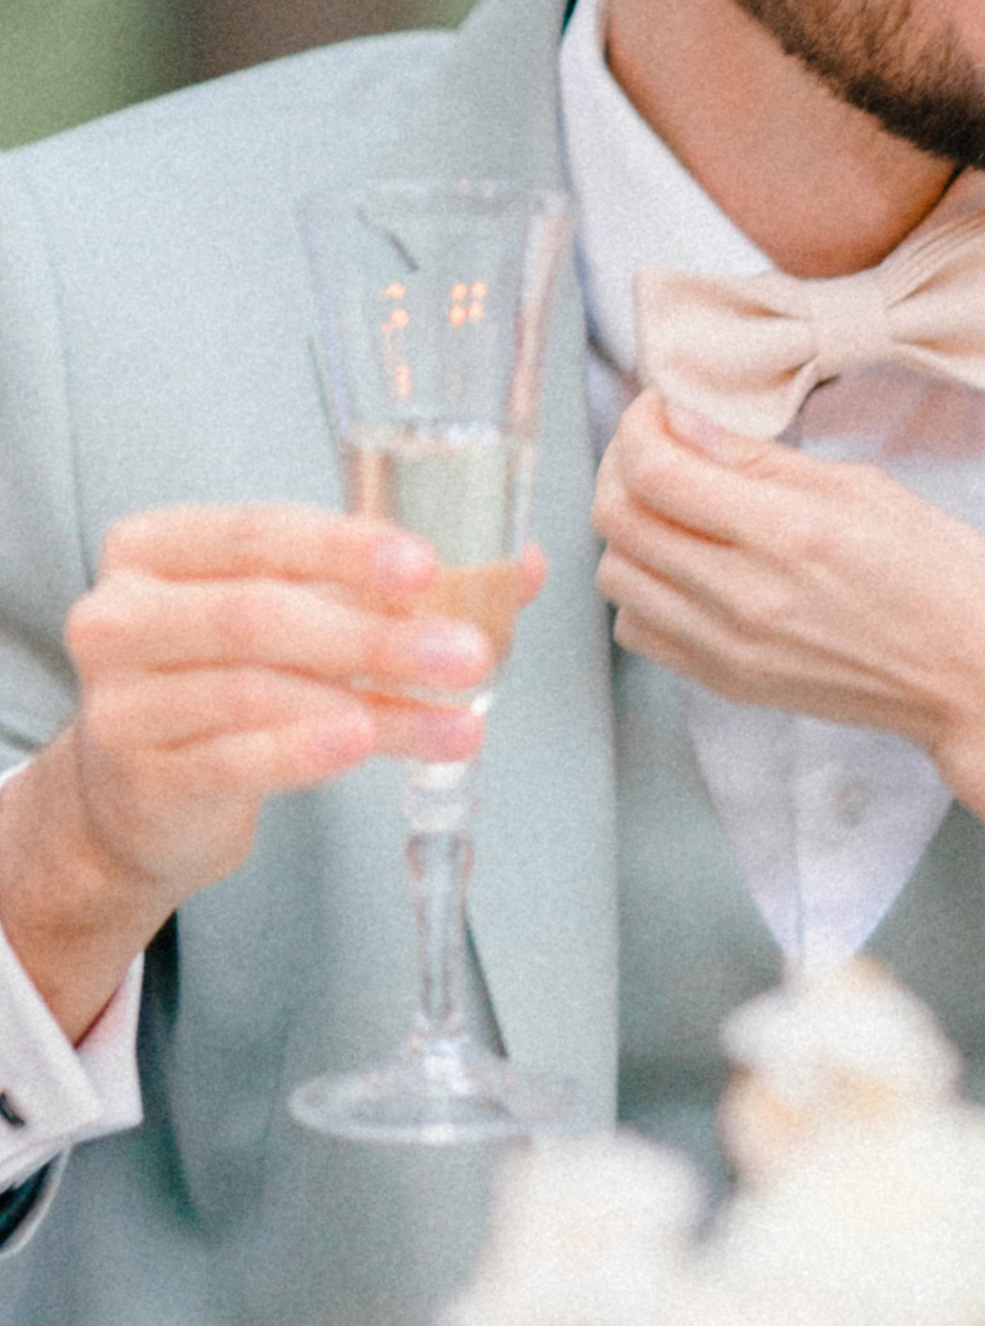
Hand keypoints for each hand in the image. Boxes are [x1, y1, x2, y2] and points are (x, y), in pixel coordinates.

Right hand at [0, 508, 543, 1040]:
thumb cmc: (230, 675)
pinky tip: (371, 744)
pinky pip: (236, 758)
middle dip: (375, 636)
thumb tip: (522, 566)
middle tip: (467, 654)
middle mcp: (123, 615)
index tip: (427, 566)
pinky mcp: (143, 775)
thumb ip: (397, 586)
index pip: (259, 532)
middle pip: (258, 615)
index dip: (346, 548)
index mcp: (159, 546)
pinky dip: (309, 751)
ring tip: (456, 720)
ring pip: (259, 693)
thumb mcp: (301, 612)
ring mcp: (121, 700)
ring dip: (373, 705)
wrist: (143, 793)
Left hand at [593, 393, 984, 758]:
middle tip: (661, 442)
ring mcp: (729, 648)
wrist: (975, 680)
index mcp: (787, 533)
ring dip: (629, 528)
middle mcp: (743, 597)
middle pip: (618, 521)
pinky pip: (639, 628)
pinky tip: (686, 564)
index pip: (657, 471)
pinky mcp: (728, 682)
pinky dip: (644, 588)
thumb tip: (685, 422)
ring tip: (675, 503)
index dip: (640, 425)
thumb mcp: (865, 488)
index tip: (661, 405)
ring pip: (616, 576)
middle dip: (625, 464)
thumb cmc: (945, 576)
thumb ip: (762, 459)